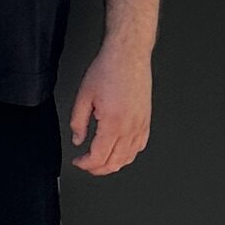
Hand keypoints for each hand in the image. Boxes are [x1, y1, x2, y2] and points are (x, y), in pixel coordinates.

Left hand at [69, 39, 151, 176]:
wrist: (128, 55)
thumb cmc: (109, 69)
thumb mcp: (84, 95)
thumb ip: (78, 122)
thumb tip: (78, 139)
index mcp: (113, 123)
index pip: (99, 157)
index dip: (86, 164)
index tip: (78, 161)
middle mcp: (130, 127)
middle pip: (115, 162)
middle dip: (98, 169)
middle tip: (86, 165)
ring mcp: (141, 124)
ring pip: (129, 157)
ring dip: (113, 164)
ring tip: (100, 161)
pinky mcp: (146, 120)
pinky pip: (139, 146)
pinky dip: (128, 154)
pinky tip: (119, 151)